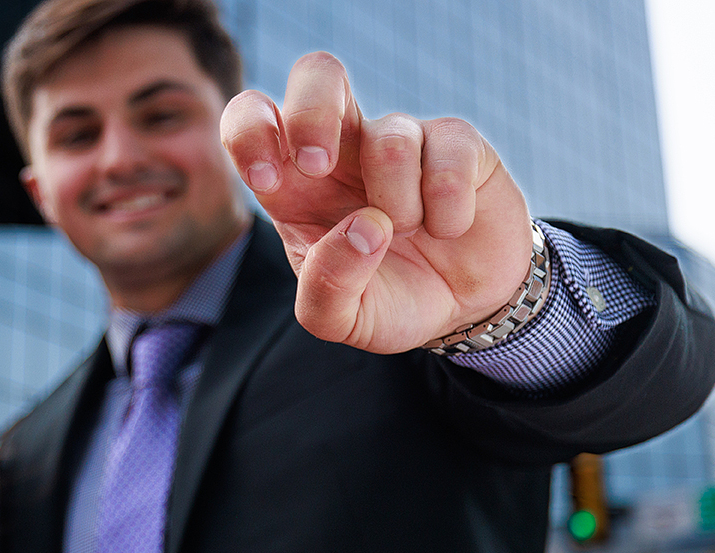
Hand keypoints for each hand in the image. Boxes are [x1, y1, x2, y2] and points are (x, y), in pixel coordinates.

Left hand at [220, 51, 534, 353]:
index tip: (268, 180)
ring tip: (409, 232)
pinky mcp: (456, 142)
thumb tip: (362, 230)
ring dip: (398, 202)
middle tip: (319, 168)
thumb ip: (327, 289)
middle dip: (311, 112)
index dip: (249, 134)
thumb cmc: (388, 299)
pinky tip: (449, 227)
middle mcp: (343, 148)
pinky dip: (448, 204)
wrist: (464, 308)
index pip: (252, 119)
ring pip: (389, 135)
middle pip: (318, 72)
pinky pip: (448, 150)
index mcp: (295, 181)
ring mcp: (400, 139)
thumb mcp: (342, 319)